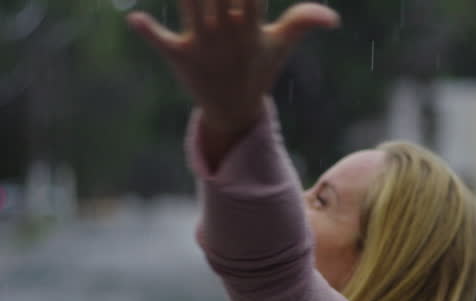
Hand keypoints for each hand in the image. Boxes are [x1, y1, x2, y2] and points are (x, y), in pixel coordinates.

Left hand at [126, 1, 338, 134]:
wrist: (233, 109)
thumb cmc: (257, 68)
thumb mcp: (280, 46)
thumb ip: (303, 22)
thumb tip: (334, 19)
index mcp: (250, 26)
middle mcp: (226, 33)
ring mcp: (203, 45)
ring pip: (191, 6)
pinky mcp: (180, 56)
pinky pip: (162, 42)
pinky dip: (148, 32)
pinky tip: (134, 18)